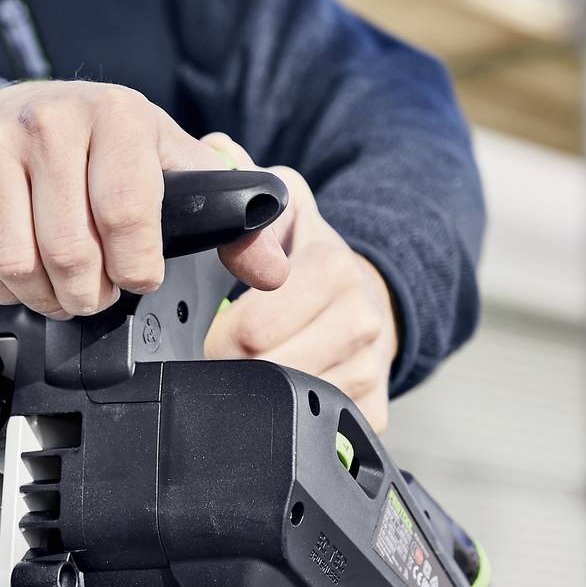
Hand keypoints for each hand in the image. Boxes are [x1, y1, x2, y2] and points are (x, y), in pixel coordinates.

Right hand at [0, 81, 288, 317]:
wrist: (16, 109)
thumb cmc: (105, 147)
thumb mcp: (174, 166)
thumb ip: (231, 222)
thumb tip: (271, 272)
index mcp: (117, 115)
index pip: (126, 215)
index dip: (136, 267)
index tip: (139, 274)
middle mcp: (48, 119)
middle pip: (69, 252)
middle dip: (90, 292)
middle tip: (95, 287)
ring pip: (16, 263)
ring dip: (43, 295)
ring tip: (60, 282)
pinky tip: (18, 268)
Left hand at [199, 135, 399, 430]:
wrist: (370, 292)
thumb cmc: (311, 253)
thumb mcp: (284, 204)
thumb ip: (244, 179)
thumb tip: (218, 152)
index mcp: (333, 270)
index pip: (251, 331)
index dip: (217, 337)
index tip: (210, 330)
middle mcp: (360, 320)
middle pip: (269, 373)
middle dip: (234, 369)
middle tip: (221, 356)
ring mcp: (371, 368)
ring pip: (296, 408)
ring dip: (262, 396)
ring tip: (252, 371)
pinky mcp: (376, 408)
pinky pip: (326, 434)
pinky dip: (296, 422)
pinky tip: (287, 396)